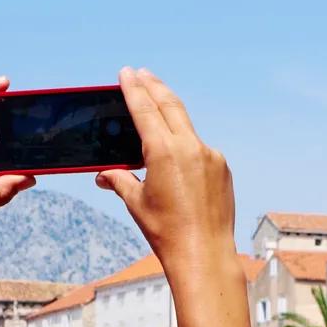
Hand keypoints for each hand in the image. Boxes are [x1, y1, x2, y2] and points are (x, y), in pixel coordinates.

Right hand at [95, 68, 233, 267]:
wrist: (204, 254)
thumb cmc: (166, 231)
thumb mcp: (136, 202)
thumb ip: (120, 179)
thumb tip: (104, 174)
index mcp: (164, 152)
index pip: (145, 109)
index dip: (134, 89)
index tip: (127, 72)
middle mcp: (190, 147)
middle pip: (170, 105)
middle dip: (154, 86)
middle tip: (142, 73)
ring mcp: (210, 156)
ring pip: (186, 126)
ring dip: (171, 113)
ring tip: (157, 103)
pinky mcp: (222, 168)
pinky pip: (200, 148)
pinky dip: (185, 142)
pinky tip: (176, 147)